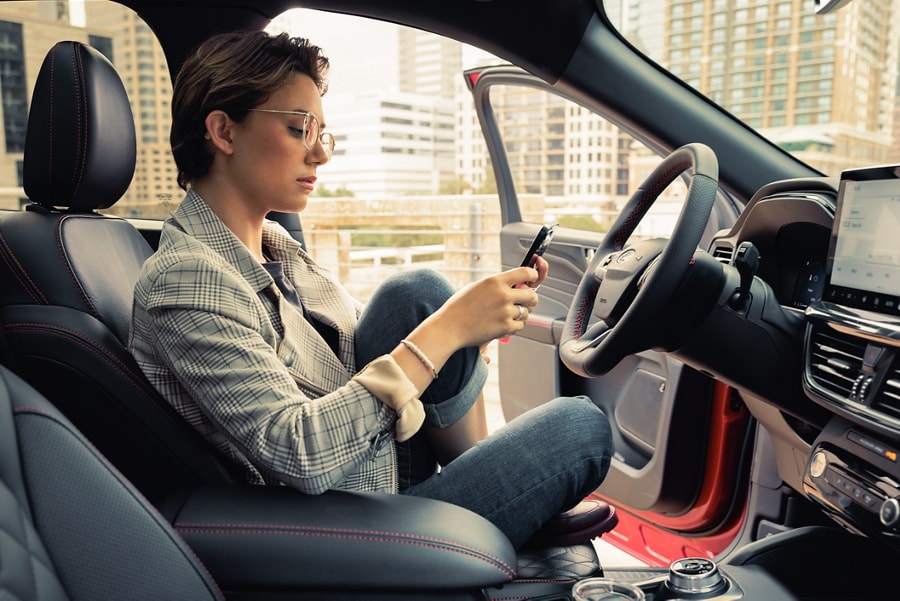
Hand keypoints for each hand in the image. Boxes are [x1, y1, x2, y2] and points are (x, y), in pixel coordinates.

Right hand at [430, 260, 546, 349]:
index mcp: (495, 281)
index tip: (533, 279)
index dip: (534, 275)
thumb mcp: (478, 287)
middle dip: (530, 300)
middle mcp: (503, 294)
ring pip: (526, 312)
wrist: (449, 326)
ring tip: (506, 315)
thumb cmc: (460, 307)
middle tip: (525, 302)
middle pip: (532, 295)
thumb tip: (518, 286)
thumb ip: (498, 285)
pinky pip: (520, 326)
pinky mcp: (505, 327)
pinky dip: (514, 326)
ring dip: (521, 315)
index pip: (526, 273)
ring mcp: (505, 311)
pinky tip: (501, 325)